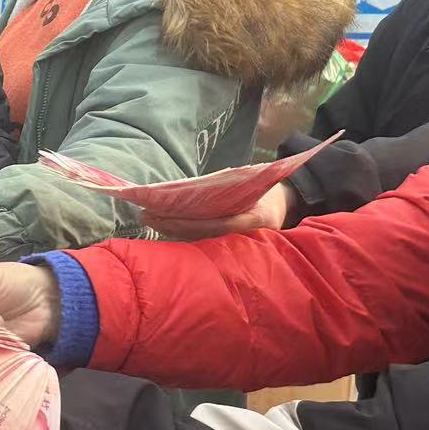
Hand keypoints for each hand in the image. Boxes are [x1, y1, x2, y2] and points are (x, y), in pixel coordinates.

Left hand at [144, 181, 296, 240]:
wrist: (282, 208)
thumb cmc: (265, 191)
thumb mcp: (257, 184)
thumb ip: (233, 187)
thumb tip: (199, 185)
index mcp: (252, 221)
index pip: (213, 225)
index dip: (185, 222)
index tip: (161, 215)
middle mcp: (242, 237)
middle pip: (199, 235)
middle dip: (171, 225)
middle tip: (146, 215)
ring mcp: (234, 244)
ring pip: (197, 239)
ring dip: (171, 230)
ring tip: (148, 218)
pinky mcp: (226, 245)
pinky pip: (201, 240)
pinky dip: (181, 233)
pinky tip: (162, 225)